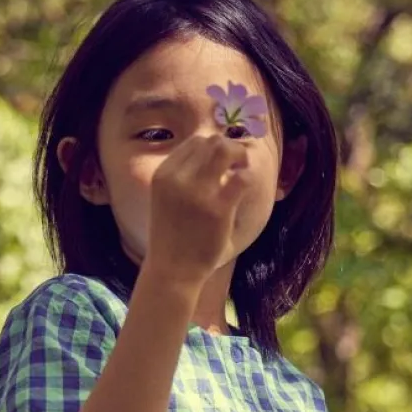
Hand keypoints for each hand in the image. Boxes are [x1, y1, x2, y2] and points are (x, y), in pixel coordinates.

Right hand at [146, 132, 252, 285]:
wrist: (172, 270)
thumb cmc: (172, 238)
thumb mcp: (164, 199)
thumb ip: (181, 177)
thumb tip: (210, 154)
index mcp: (163, 174)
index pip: (194, 142)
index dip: (212, 149)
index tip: (221, 164)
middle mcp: (177, 178)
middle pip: (211, 141)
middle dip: (229, 149)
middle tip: (237, 165)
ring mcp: (197, 192)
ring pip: (225, 150)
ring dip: (239, 156)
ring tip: (241, 170)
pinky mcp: (218, 208)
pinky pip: (242, 177)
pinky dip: (248, 178)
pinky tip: (244, 189)